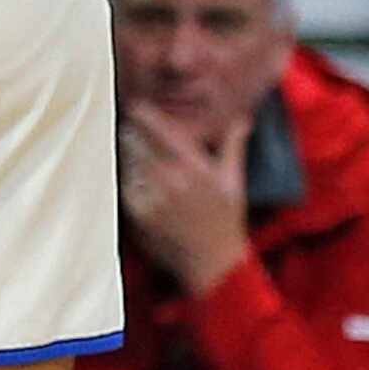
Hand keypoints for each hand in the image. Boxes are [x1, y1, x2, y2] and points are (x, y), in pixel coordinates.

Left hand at [120, 104, 250, 294]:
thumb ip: (234, 146)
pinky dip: (126, 179)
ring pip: (130, 165)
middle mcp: (173, 180)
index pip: (164, 132)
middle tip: (126, 126)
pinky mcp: (139, 215)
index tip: (136, 106)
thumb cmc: (225, 222)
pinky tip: (129, 176)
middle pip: (140, 145)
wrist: (212, 263)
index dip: (146, 117)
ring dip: (126, 155)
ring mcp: (154, 198)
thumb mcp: (234, 181)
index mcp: (196, 167)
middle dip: (131, 134)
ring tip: (125, 147)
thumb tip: (243, 118)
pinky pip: (126, 188)